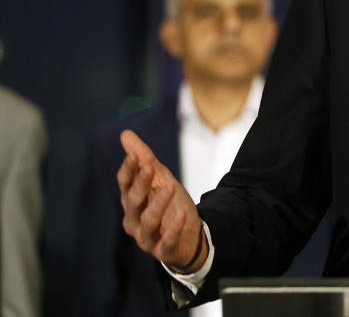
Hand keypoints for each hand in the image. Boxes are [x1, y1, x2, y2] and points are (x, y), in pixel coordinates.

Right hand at [117, 129, 207, 272]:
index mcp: (131, 201)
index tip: (134, 155)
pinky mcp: (163, 250)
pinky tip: (182, 217)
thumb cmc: (169, 204)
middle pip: (133, 201)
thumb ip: (144, 158)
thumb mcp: (161, 178)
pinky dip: (173, 230)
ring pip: (147, 221)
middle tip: (150, 166)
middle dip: (141, 184)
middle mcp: (134, 219)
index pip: (125, 184)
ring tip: (171, 187)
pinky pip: (166, 241)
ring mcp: (146, 237)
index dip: (128, 170)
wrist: (188, 235)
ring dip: (158, 204)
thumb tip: (125, 134)